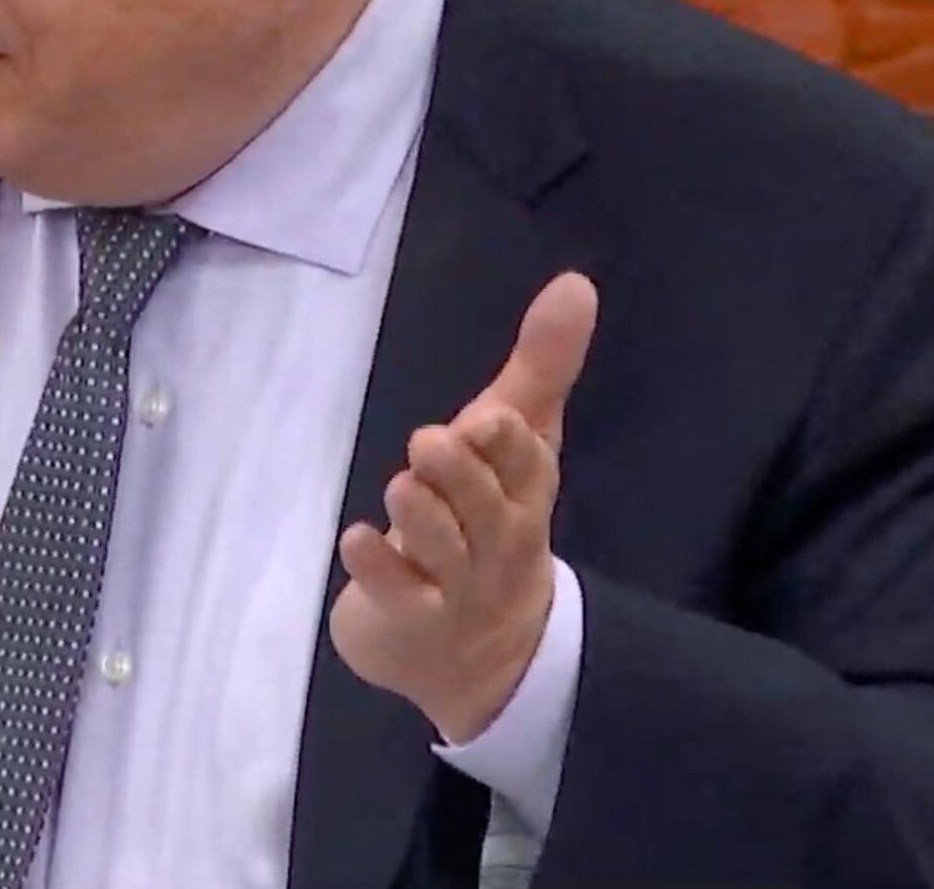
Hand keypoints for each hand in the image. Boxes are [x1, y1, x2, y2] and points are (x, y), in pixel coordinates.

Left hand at [327, 271, 596, 742]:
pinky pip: (396, 594)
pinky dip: (375, 568)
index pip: (529, 468)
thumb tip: (577, 282)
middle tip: (430, 444)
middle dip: (460, 478)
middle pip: (485, 510)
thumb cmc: (490, 517)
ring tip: (400, 488)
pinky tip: (355, 540)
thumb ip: (541, 363)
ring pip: (441, 550)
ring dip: (420, 517)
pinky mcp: (409, 619)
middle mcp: (497, 542)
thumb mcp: (517, 438)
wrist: (478, 652)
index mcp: (524, 493)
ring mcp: (456, 587)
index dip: (511, 447)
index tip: (492, 418)